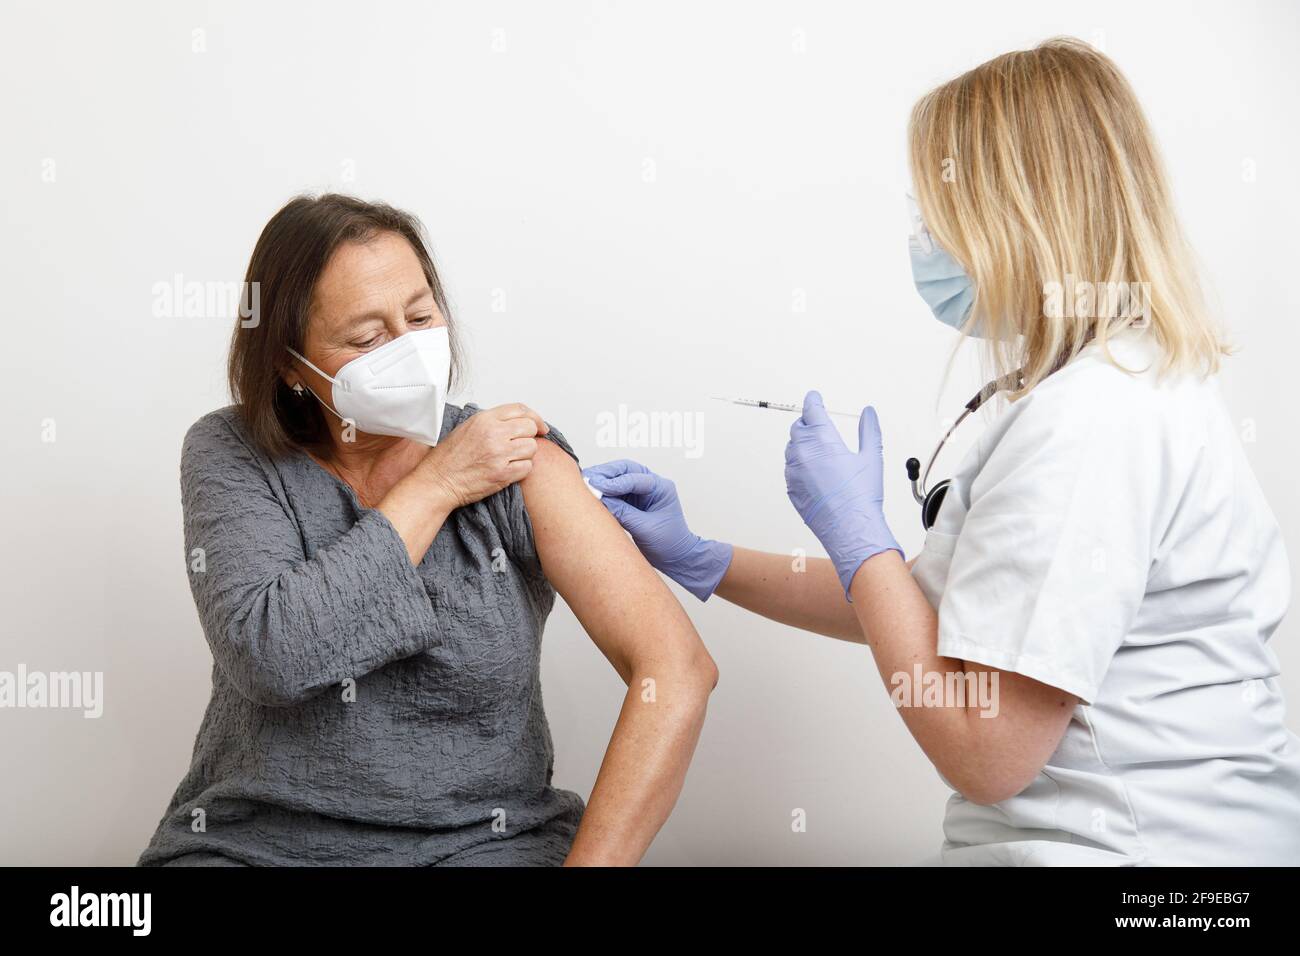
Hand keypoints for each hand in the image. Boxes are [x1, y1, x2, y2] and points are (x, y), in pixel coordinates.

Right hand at [420, 403, 548, 509]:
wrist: (438, 481)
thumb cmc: (449, 458)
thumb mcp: (467, 428)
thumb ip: (492, 422)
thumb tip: (515, 422)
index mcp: (484, 419)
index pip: (520, 409)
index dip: (534, 417)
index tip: (539, 426)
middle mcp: (494, 433)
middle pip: (530, 428)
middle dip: (530, 436)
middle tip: (521, 445)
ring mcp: (499, 454)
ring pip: (532, 448)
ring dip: (526, 455)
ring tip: (511, 459)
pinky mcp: (503, 474)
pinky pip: (528, 468)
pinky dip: (522, 470)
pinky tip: (509, 470)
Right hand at [582, 459, 732, 601]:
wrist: (675, 557)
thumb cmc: (668, 543)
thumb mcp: (644, 529)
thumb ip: (623, 513)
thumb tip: (601, 500)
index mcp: (661, 487)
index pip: (634, 478)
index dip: (613, 482)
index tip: (595, 486)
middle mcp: (652, 485)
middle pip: (624, 470)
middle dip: (605, 474)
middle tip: (586, 479)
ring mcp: (641, 491)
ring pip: (618, 477)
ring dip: (602, 480)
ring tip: (584, 484)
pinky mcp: (632, 500)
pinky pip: (615, 491)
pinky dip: (603, 491)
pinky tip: (591, 493)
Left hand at [785, 391, 901, 595]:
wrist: (850, 529)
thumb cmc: (861, 497)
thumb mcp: (871, 457)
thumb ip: (869, 430)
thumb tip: (868, 413)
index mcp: (822, 439)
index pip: (811, 410)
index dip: (813, 401)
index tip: (814, 398)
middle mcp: (803, 453)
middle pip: (799, 427)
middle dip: (808, 423)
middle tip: (819, 425)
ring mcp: (794, 471)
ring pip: (792, 448)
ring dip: (802, 444)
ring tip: (820, 451)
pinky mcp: (791, 488)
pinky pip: (791, 469)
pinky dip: (800, 465)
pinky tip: (815, 473)